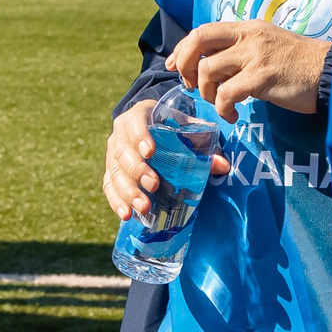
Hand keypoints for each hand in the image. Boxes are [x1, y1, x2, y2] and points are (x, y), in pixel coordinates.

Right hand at [103, 104, 230, 220]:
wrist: (150, 126)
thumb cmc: (170, 127)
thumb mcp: (186, 128)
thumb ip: (203, 144)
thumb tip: (223, 166)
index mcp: (137, 117)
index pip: (135, 124)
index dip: (140, 137)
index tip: (150, 152)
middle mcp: (120, 135)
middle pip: (122, 152)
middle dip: (137, 170)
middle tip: (153, 185)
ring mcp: (113, 155)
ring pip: (114, 172)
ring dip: (127, 191)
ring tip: (143, 207)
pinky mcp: (111, 172)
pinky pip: (109, 187)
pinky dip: (116, 201)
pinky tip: (126, 214)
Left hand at [171, 23, 331, 119]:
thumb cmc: (300, 64)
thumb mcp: (268, 46)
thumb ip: (241, 51)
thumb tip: (211, 64)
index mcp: (248, 28)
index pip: (203, 31)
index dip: (183, 49)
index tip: (175, 66)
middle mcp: (249, 37)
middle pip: (198, 40)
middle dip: (184, 64)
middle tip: (189, 85)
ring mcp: (255, 56)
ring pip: (207, 70)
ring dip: (206, 92)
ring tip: (220, 103)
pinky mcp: (263, 78)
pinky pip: (226, 93)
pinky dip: (223, 108)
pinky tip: (233, 115)